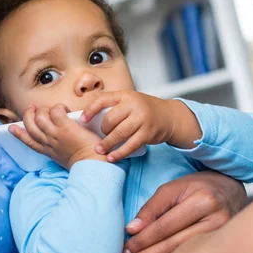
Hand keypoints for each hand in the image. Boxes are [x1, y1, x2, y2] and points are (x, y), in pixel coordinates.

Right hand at [9, 104, 106, 168]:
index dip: (18, 134)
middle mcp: (48, 142)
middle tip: (33, 108)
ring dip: (45, 109)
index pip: (28, 141)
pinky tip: (65, 110)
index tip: (11, 127)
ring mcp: (55, 134)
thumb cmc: (84, 161)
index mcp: (47, 151)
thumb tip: (55, 135)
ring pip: (40, 116)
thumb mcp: (63, 157)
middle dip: (28, 114)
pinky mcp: (65, 127)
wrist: (92, 164)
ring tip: (53, 109)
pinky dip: (59, 107)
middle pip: (30, 125)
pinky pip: (55, 110)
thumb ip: (57, 147)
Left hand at [80, 91, 201, 161]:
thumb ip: (114, 106)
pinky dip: (120, 153)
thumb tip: (89, 117)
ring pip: (119, 133)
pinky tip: (112, 157)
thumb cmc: (144, 110)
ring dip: (107, 144)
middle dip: (102, 130)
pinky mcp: (148, 133)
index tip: (82, 120)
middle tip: (98, 137)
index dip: (91, 110)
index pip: (103, 100)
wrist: (170, 116)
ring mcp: (142, 119)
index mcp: (125, 95)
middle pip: (111, 119)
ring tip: (99, 150)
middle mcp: (134, 105)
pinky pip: (130, 145)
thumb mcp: (130, 101)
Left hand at [116, 171, 246, 252]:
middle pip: (173, 245)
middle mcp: (217, 221)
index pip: (165, 226)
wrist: (231, 189)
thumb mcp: (172, 188)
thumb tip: (131, 230)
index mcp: (203, 202)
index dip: (142, 240)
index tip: (124, 250)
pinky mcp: (222, 247)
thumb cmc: (197, 187)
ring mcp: (222, 237)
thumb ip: (151, 208)